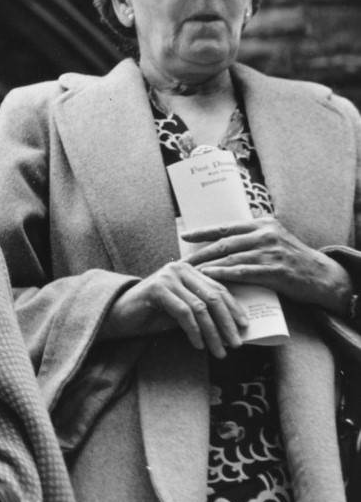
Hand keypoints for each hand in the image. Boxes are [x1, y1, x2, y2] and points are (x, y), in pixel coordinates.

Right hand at [104, 261, 247, 358]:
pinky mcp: (156, 288)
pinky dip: (194, 331)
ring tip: (219, 351)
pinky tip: (198, 345)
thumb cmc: (150, 315)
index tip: (245, 327)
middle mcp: (178, 268)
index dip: (234, 308)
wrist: (117, 316)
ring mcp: (167, 277)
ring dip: (213, 333)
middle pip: (213, 296)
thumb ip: (201, 310)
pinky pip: (183, 312)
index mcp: (188, 269)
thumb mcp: (182, 310)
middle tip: (236, 344)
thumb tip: (232, 326)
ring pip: (200, 307)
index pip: (218, 288)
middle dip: (227, 323)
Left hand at [184, 216, 353, 312]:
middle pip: (224, 243)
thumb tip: (222, 240)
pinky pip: (243, 272)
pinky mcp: (276, 270)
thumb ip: (252, 237)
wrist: (321, 276)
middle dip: (200, 253)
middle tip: (181, 261)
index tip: (184, 236)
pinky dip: (224, 274)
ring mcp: (271, 252)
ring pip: (231, 258)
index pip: (226, 227)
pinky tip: (209, 277)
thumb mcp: (274, 239)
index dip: (203, 232)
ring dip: (207, 265)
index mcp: (262, 224)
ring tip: (189, 272)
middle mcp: (265, 235)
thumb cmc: (292, 259)